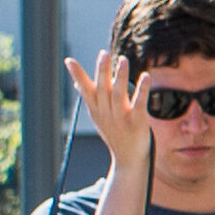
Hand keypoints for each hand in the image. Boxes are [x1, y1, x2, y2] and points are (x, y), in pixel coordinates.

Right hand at [67, 52, 149, 172]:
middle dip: (102, 71)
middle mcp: (106, 113)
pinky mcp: (138, 124)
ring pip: (118, 94)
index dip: (77, 76)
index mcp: (96, 110)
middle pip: (102, 89)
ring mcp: (121, 119)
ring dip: (120, 76)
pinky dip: (142, 90)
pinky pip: (139, 104)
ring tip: (122, 59)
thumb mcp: (98, 118)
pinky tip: (146, 76)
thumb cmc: (114, 135)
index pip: (85, 90)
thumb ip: (90, 99)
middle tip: (103, 53)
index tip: (68, 61)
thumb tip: (77, 84)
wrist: (128, 161)